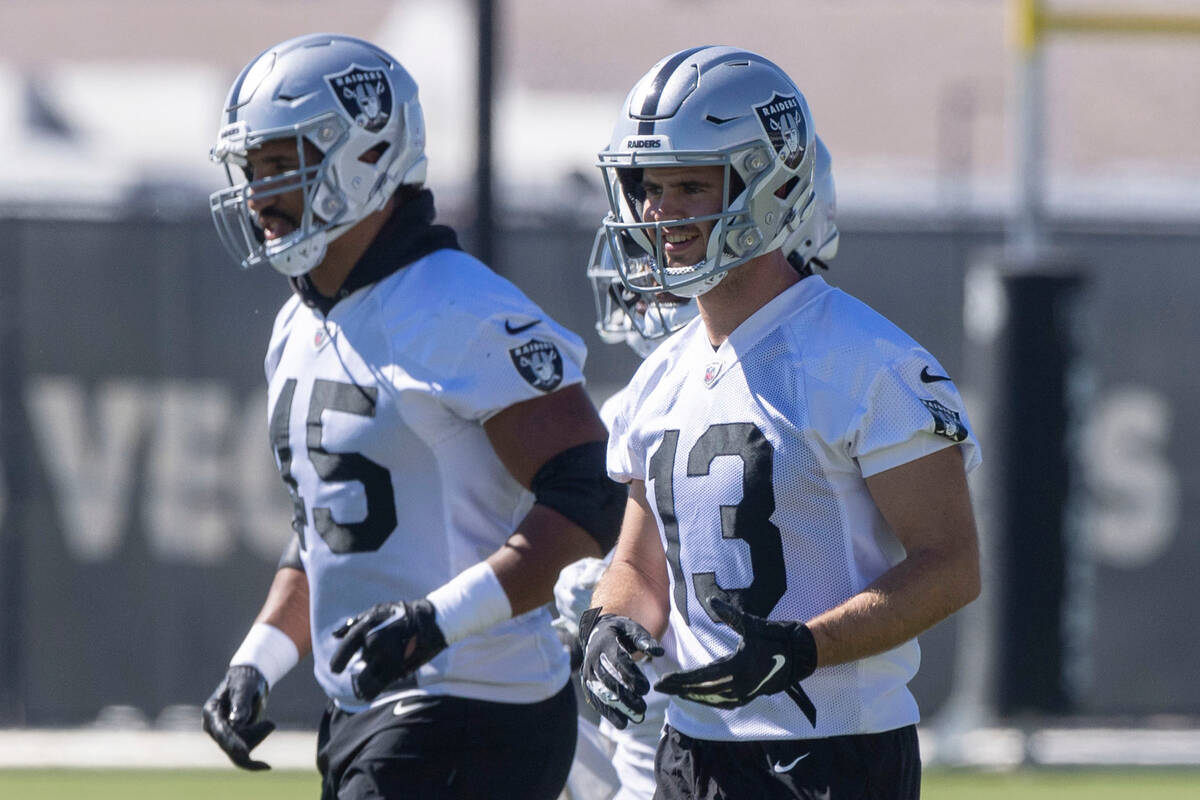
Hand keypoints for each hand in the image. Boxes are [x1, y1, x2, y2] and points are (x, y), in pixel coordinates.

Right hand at [201, 665, 275, 769]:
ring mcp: (222, 736)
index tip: (244, 753)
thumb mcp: (244, 687)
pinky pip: (245, 751)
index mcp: (211, 712)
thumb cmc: (245, 680)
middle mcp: (213, 727)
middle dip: (252, 737)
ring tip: (269, 722)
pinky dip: (258, 740)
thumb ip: (241, 703)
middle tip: (270, 727)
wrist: (249, 680)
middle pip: (230, 746)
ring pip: (240, 751)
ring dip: (257, 735)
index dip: (232, 743)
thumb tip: (237, 722)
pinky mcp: (233, 740)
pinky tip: (268, 734)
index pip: (220, 732)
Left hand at [328, 599, 446, 700]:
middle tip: (364, 672)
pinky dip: (370, 692)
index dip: (338, 662)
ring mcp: (386, 655)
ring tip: (363, 688)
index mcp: (367, 627)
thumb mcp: (377, 612)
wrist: (432, 620)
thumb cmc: (402, 615)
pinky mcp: (397, 667)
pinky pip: (377, 686)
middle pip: (359, 664)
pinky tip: (367, 695)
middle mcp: (374, 641)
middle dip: (360, 670)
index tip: (335, 670)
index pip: (346, 648)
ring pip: (366, 678)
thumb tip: (335, 635)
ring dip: (363, 684)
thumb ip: (354, 624)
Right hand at [577, 607, 663, 729]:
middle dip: (626, 697)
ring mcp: (588, 672)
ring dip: (619, 708)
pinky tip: (623, 723)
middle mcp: (593, 659)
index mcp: (605, 644)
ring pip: (602, 693)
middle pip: (609, 681)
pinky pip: (596, 700)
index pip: (617, 662)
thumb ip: (645, 640)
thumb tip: (659, 652)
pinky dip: (608, 713)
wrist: (597, 634)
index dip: (631, 677)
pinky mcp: (587, 684)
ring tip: (638, 718)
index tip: (646, 689)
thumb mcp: (632, 630)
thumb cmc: (620, 632)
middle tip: (643, 708)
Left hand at [653, 596, 817, 725]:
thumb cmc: (775, 637)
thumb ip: (729, 614)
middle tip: (660, 688)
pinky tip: (699, 697)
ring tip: (675, 692)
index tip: (663, 681)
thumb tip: (712, 600)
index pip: (700, 677)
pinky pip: (724, 703)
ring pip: (711, 699)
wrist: (800, 653)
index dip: (680, 680)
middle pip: (702, 690)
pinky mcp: (750, 696)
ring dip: (692, 696)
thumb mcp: (751, 624)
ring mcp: (745, 693)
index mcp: (736, 668)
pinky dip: (708, 701)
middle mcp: (739, 685)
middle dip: (680, 689)